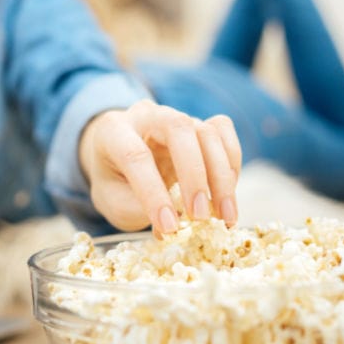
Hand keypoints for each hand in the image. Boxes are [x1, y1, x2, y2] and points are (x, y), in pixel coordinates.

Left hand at [79, 100, 241, 234]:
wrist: (118, 158)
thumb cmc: (115, 180)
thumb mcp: (113, 200)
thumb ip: (137, 209)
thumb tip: (177, 224)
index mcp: (113, 130)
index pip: (135, 155)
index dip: (153, 193)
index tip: (169, 227)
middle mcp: (147, 115)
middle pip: (178, 128)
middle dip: (194, 175)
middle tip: (201, 217)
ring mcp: (177, 116)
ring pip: (207, 131)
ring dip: (221, 176)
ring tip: (224, 216)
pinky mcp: (199, 123)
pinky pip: (223, 131)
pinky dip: (231, 163)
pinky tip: (226, 194)